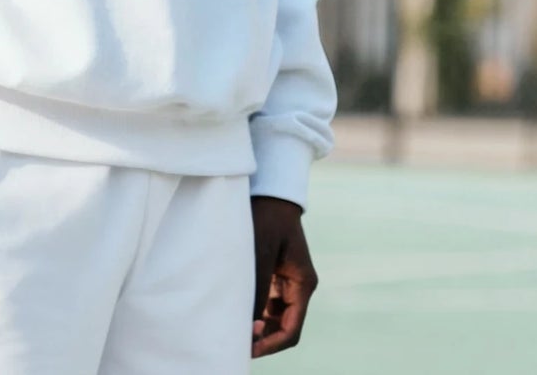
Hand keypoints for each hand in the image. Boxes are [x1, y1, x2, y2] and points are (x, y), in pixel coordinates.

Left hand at [250, 194, 316, 357]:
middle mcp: (297, 286)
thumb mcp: (260, 250)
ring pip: (272, 316)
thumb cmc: (266, 216)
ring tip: (233, 327)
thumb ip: (256, 286)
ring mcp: (285, 280)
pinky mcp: (273, 273)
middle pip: (283, 327)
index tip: (250, 347)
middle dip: (263, 338)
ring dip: (256, 324)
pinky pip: (264, 300)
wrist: (268, 189)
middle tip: (237, 341)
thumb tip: (248, 324)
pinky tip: (234, 310)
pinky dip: (251, 309)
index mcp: (303, 283)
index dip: (272, 344)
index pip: (292, 329)